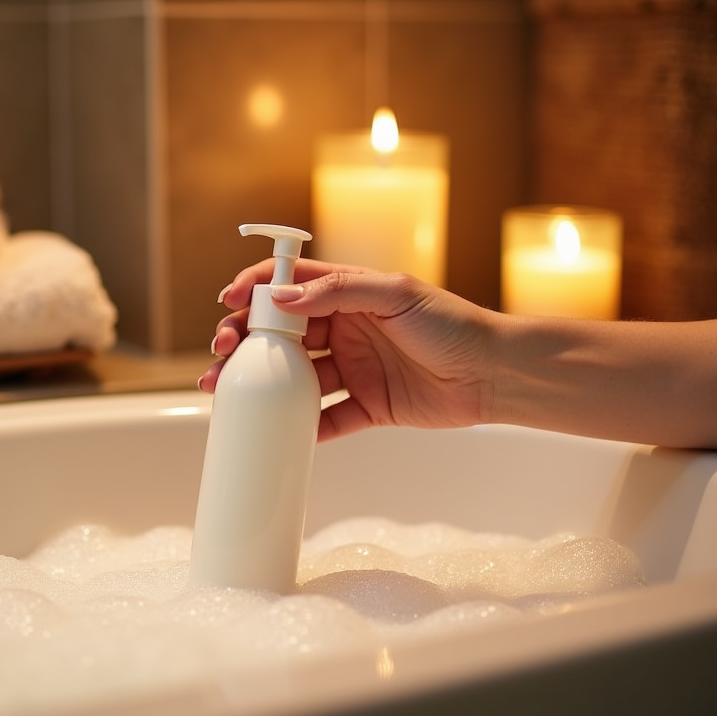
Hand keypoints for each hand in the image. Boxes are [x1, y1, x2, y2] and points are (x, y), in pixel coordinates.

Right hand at [199, 259, 497, 441]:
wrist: (495, 374)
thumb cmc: (453, 324)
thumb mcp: (396, 294)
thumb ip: (340, 291)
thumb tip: (282, 298)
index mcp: (347, 295)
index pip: (289, 285)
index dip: (255, 290)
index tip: (228, 301)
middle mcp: (343, 330)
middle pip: (279, 334)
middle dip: (242, 340)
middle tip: (221, 352)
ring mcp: (352, 370)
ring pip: (292, 378)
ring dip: (258, 383)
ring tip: (225, 390)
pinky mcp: (366, 407)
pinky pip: (325, 419)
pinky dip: (299, 427)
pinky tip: (273, 430)